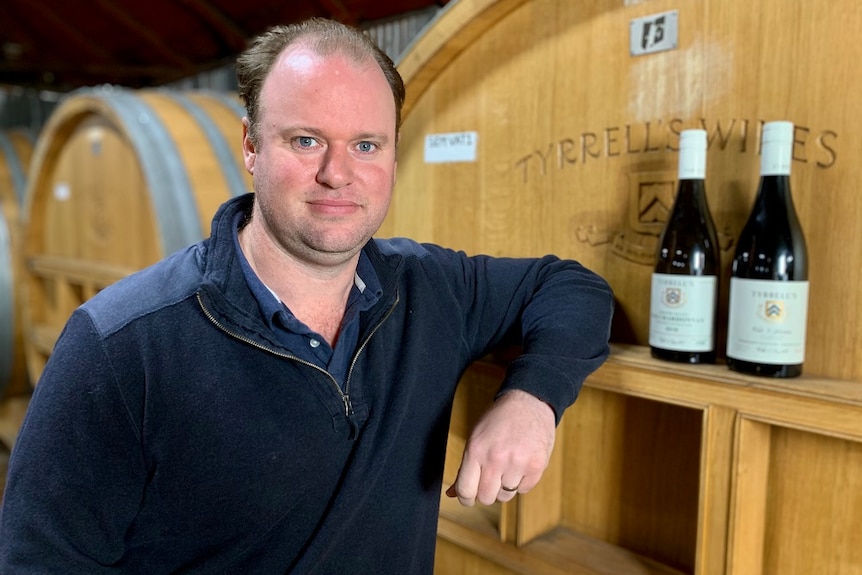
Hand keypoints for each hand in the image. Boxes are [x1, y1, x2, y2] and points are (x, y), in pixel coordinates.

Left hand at [445, 389, 555, 505]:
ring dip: (504, 486)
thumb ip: (465, 467)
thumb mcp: (476, 438)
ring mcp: (518, 463)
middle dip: (486, 492)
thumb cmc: (499, 420)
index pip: (465, 490)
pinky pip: (523, 490)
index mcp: (476, 450)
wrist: (529, 402)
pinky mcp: (537, 466)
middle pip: (486, 498)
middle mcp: (496, 459)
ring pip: (506, 496)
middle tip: (490, 479)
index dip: (465, 499)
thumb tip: (453, 494)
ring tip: (507, 466)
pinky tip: (520, 464)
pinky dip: (521, 482)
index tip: (469, 498)